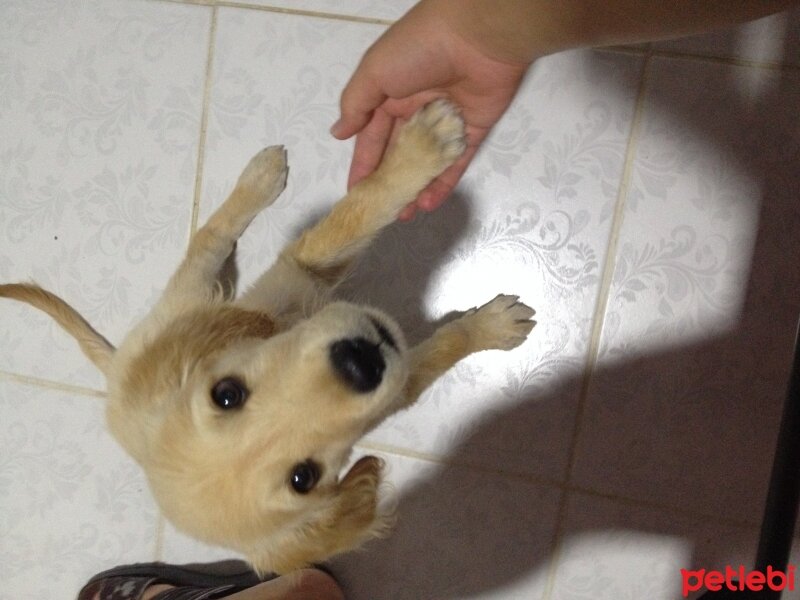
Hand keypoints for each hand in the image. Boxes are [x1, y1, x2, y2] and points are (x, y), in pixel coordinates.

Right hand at [331, 0, 529, 219]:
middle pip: (399, 155)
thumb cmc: (418, 49)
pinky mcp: (472, 130)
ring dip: (415, 190)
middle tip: (381, 213)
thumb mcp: (374, 72)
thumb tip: (337, 133)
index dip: (363, 166)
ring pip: (427, 164)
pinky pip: (456, 163)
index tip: (356, 194)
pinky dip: (443, 183)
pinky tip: (428, 204)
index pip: (372, 138)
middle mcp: (416, 111)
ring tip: (404, 216)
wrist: (475, 35)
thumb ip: (355, 105)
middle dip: (389, 184)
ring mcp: (445, 123)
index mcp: (390, 96)